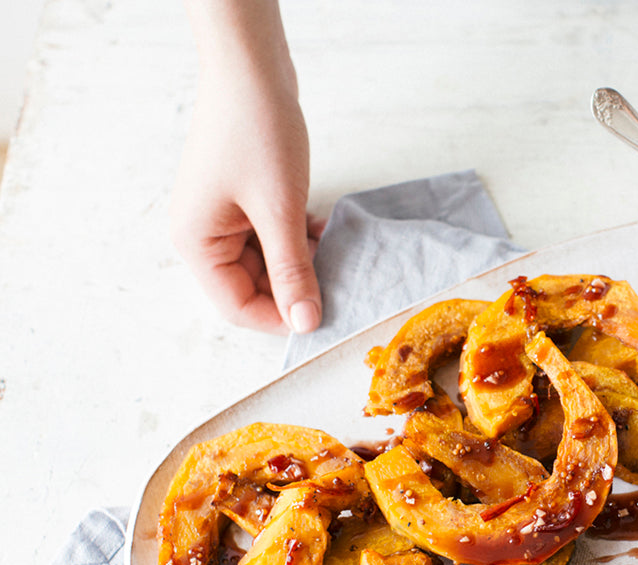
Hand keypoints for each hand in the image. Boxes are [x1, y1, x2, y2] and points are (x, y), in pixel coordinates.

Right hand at [170, 0, 321, 333]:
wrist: (251, 68)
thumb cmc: (255, 132)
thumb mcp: (279, 209)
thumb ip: (293, 270)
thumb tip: (306, 321)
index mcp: (197, 243)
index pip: (237, 307)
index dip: (280, 319)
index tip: (324, 316)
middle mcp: (203, 234)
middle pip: (252, 287)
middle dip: (295, 288)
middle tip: (339, 283)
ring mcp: (223, 215)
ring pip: (268, 262)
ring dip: (302, 263)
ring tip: (335, 252)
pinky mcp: (244, 198)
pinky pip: (273, 235)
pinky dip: (299, 239)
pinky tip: (324, 229)